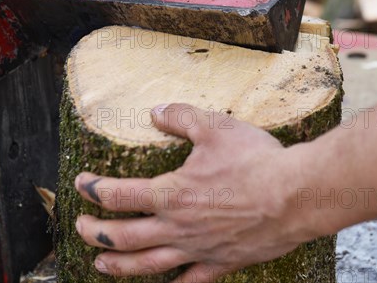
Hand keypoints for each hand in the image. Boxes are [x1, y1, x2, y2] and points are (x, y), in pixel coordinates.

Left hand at [74, 103, 317, 281]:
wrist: (296, 195)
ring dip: (119, 265)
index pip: (117, 195)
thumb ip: (180, 117)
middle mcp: (178, 227)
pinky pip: (191, 281)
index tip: (81, 183)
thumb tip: (155, 111)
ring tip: (100, 264)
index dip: (93, 189)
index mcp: (171, 194)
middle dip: (95, 233)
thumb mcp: (215, 127)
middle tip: (80, 227)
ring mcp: (198, 250)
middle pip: (123, 237)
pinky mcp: (222, 263)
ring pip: (147, 265)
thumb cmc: (255, 161)